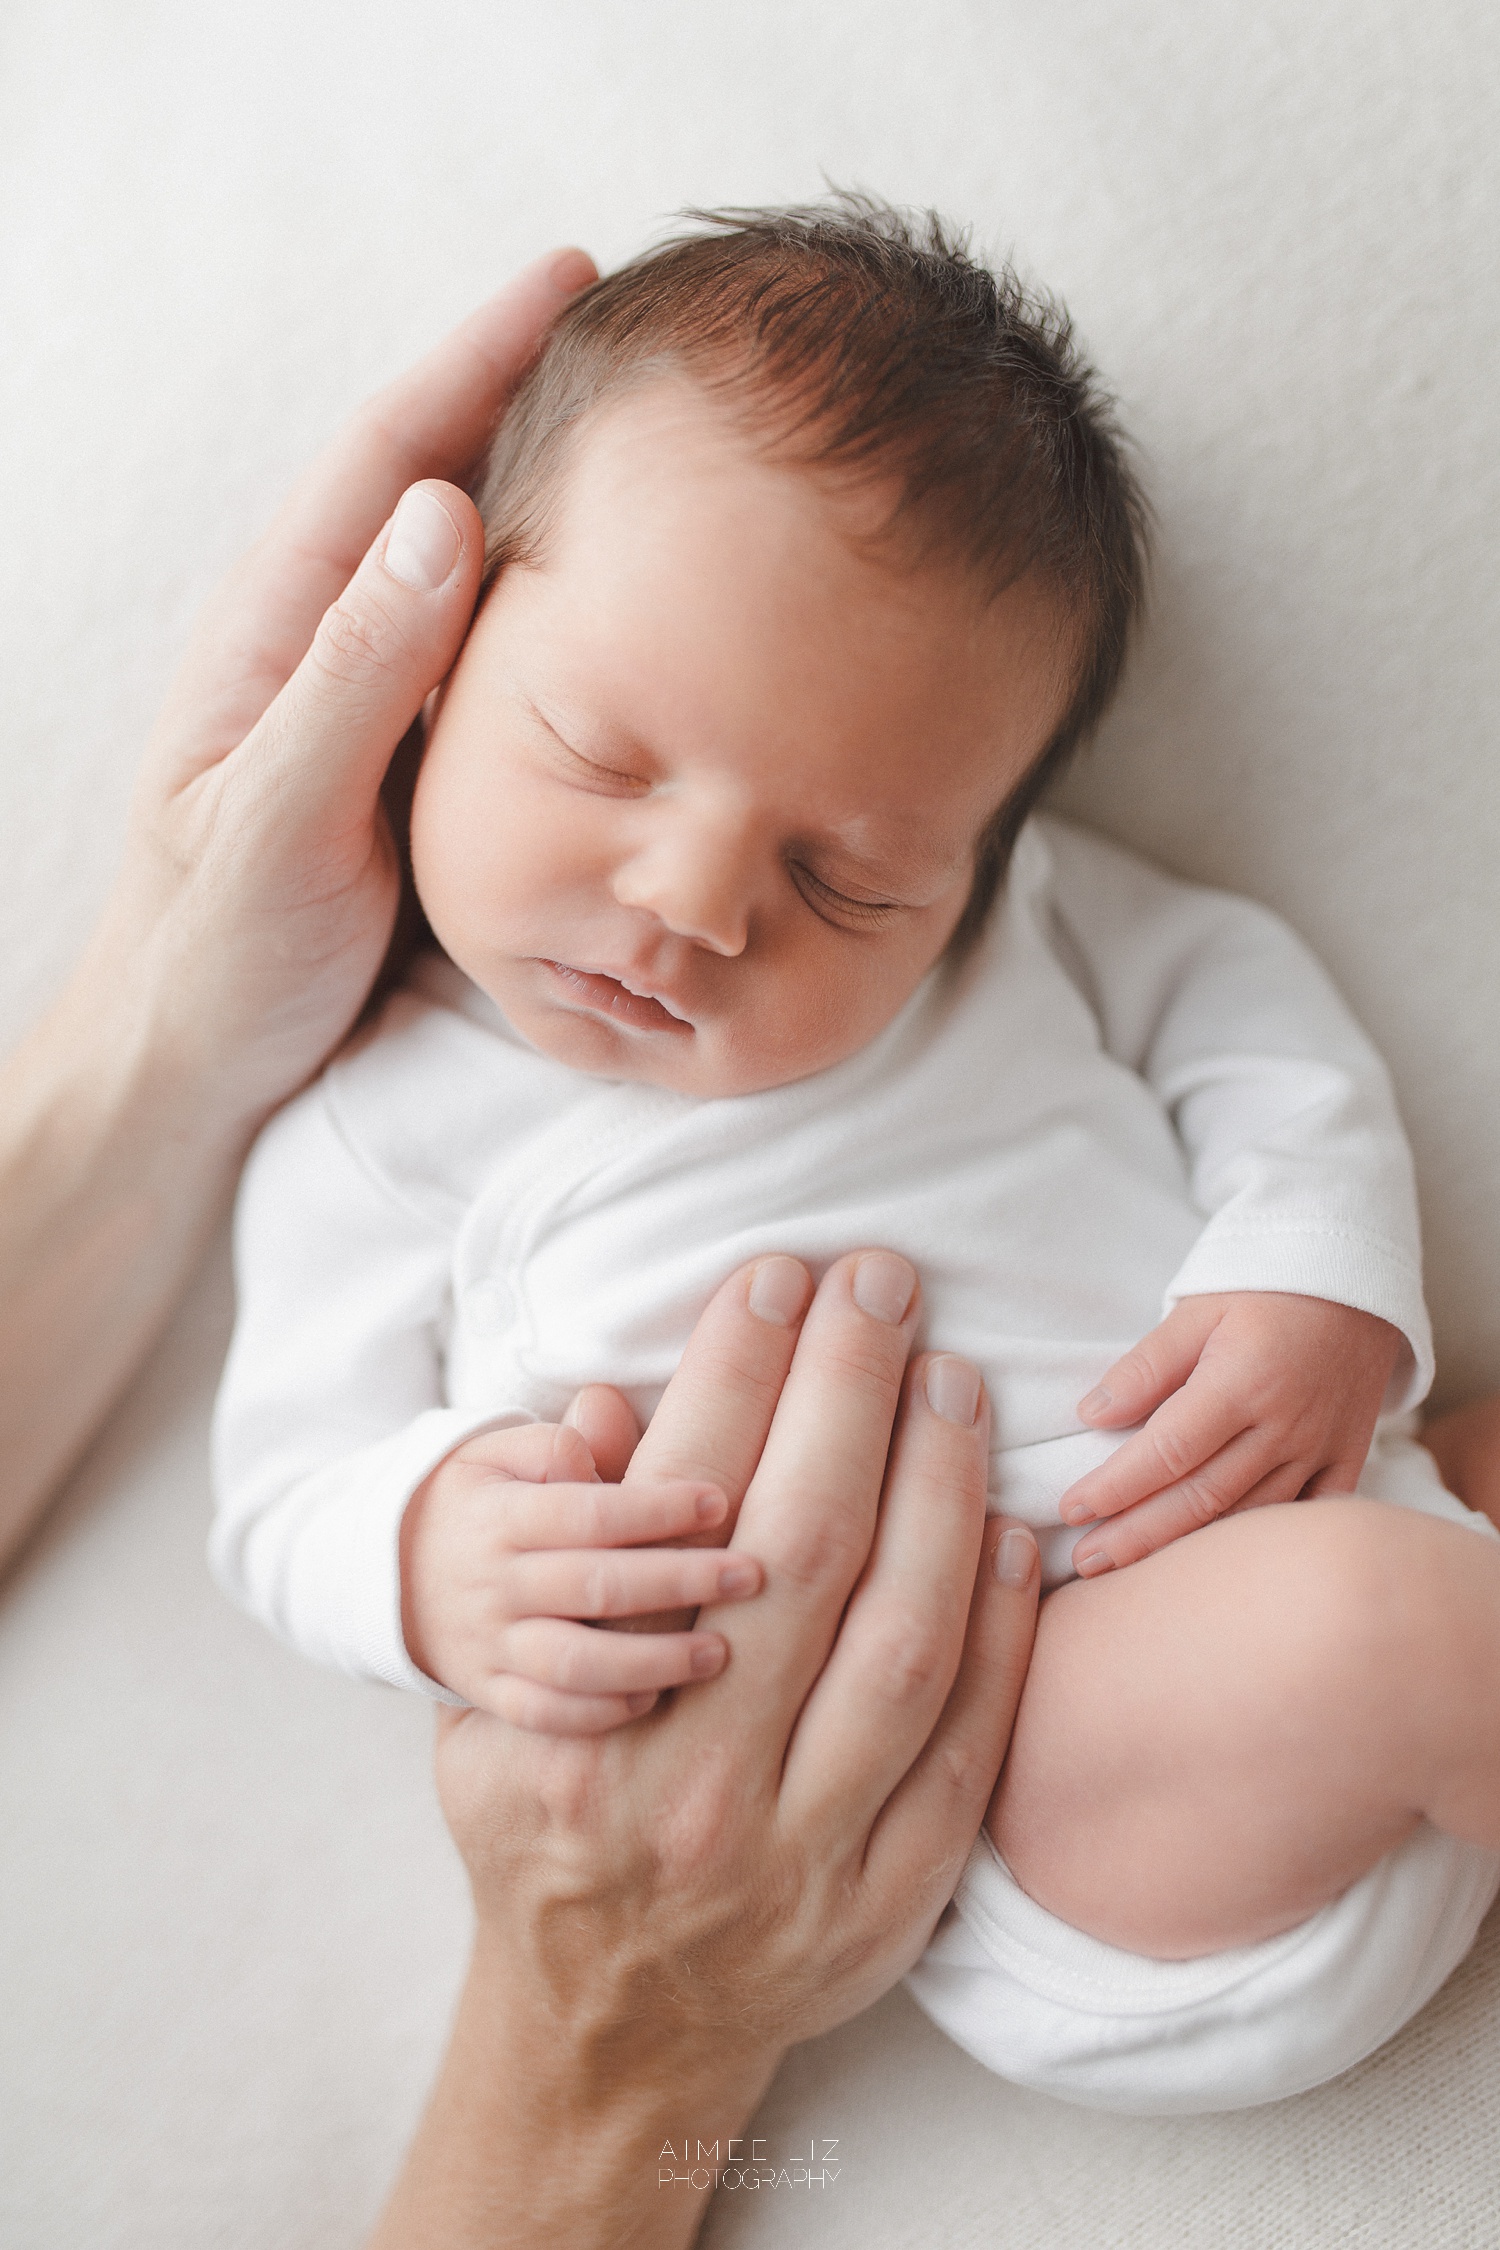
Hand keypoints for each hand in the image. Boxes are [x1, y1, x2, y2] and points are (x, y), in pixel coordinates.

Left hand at [78, 247, 595, 1135]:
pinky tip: (628, 604)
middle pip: (441, 478)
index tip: (577, 280)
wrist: (195, 1063)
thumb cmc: (216, 953)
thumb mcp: (278, 818)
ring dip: (555, 493)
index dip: (481, 355)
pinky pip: (499, 655)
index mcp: (280, 622)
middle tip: (651, 342)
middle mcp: (329, 638)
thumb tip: (446, 514)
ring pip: (478, 565)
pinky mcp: (412, 761)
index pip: (393, 450)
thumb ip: (356, 674)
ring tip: (658, 442)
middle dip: (531, 393)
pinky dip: (561, 606)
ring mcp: (373, 698)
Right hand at [374, 1253, 1040, 2249]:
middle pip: (798, 1549)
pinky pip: (970, 1744)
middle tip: (879, 1281)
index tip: (772, 1278)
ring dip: (935, 1489)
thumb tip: (608, 1412)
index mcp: (579, 1737)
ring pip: (901, 1639)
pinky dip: (1002, 1628)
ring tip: (951, 1378)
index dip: (730, 1378)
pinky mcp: (893, 1903)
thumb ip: (541, 1577)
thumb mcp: (485, 1721)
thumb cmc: (545, 1846)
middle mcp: (696, 1792)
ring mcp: (805, 1855)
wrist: (612, 2039)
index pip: (673, 1515)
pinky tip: (1011, 1526)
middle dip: (845, 1391)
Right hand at [399, 1418, 761, 1732]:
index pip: (586, 1512)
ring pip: (573, 1663)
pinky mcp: (489, 1691)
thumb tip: (603, 1431)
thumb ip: (555, 1444)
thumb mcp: (496, 1453)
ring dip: (650, 1661)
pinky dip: (598, 1714)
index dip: (655, 1508)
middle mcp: (494, 1584)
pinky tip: (654, 1699)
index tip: (719, 1502)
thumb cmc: (477, 1502)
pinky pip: (543, 1715)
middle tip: (749, 1575)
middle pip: (593, 1587)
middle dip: (678, 1582)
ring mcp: (489, 1644)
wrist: (388, 1573)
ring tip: (718, 1653)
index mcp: (500, 1516)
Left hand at [1060, 1292, 1402, 1572]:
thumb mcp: (1197, 1310)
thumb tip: (1091, 1415)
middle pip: (1201, 1498)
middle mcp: (1284, 1426)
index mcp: (1242, 1382)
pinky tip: (1215, 1566)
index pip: (1167, 1452)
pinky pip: (1302, 1517)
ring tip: (1129, 1571)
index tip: (1072, 1508)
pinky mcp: (1346, 1460)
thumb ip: (1146, 1366)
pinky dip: (1258, 1546)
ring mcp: (1320, 1449)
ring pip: (1247, 1517)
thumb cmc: (1266, 1290)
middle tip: (1085, 1560)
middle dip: (1136, 1536)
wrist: (1358, 1282)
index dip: (1116, 1487)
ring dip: (1185, 1550)